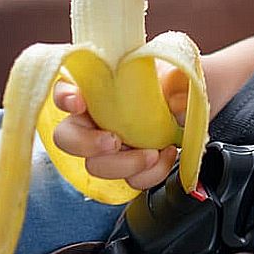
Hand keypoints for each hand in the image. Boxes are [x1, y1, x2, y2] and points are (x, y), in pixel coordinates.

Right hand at [50, 79, 179, 190]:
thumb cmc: (173, 85)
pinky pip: (129, 180)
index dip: (64, 96)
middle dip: (87, 144)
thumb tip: (173, 96)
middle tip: (114, 141)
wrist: (189, 109)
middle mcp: (94, 117)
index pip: (64, 88)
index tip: (78, 102)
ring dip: (123, 165)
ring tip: (152, 154)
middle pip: (66, 137)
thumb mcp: (175, 73)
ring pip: (95, 165)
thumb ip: (173, 79)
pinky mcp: (127, 167)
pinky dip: (147, 175)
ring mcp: (107, 146)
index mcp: (97, 87)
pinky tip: (164, 157)